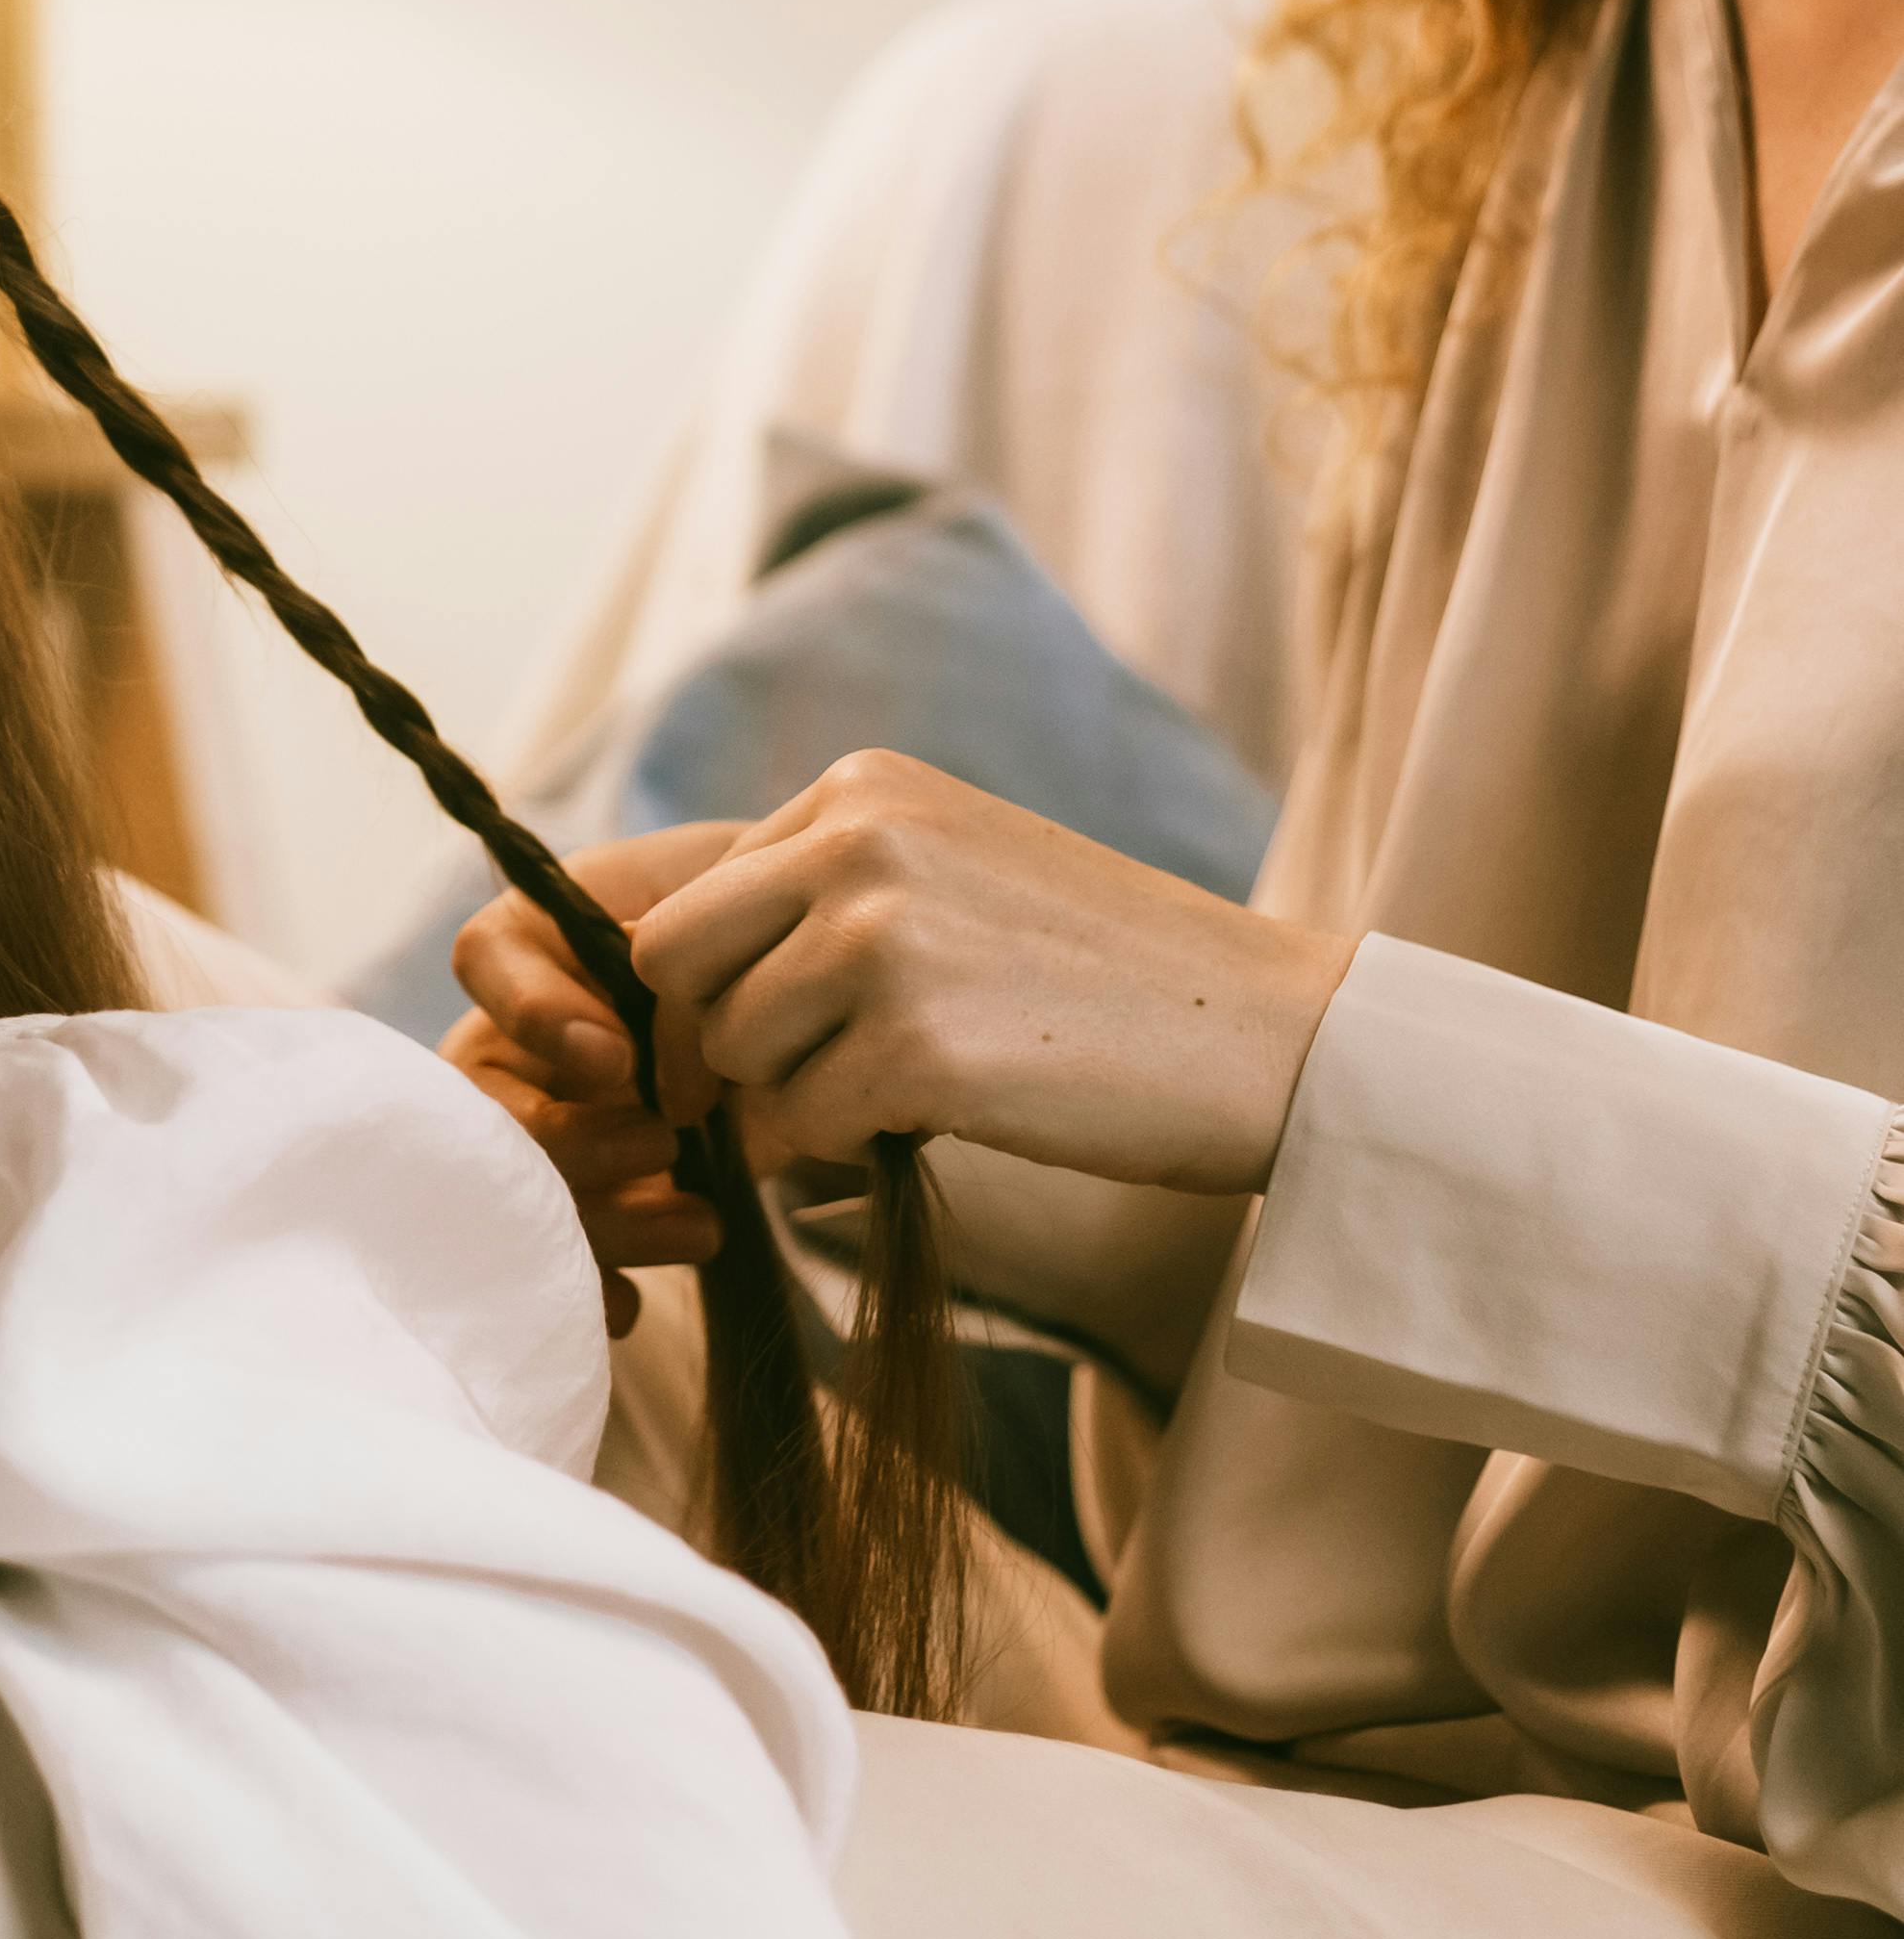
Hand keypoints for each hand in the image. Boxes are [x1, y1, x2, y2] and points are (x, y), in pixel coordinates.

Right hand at [445, 823, 746, 1336]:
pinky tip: (628, 1303)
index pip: (486, 957)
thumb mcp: (736, 930)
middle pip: (484, 1094)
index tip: (616, 1057)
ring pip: (520, 1185)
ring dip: (600, 1218)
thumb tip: (644, 1072)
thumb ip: (684, 972)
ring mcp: (544, 1125)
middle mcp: (524, 1038)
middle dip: (567, 1137)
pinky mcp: (581, 1201)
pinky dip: (590, 1285)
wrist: (829, 1021)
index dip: (533, 1011)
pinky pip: (555, 1253)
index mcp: (552, 945)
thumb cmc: (775, 944)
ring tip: (700, 1228)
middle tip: (660, 1145)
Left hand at [632, 753, 1349, 1199]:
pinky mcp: (914, 1050)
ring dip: (789, 1100)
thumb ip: (826, 891)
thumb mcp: (953, 870)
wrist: (1267, 1033)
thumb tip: (671, 984)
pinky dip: (834, 1151)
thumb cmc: (1104, 970)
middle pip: (673, 968)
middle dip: (718, 1041)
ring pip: (730, 1055)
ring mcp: (882, 941)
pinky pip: (790, 1129)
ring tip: (899, 1089)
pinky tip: (923, 1127)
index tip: (753, 1042)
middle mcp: (858, 842)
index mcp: (863, 787)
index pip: (692, 898)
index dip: (707, 988)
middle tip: (800, 1081)